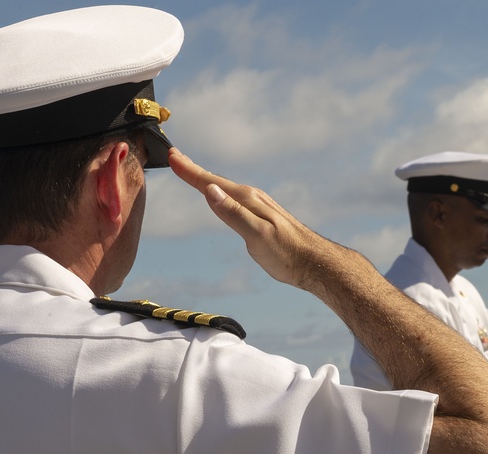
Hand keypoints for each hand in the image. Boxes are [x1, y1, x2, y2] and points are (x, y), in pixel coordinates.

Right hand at [167, 148, 332, 289]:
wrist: (315, 263)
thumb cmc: (287, 254)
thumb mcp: (256, 236)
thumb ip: (233, 213)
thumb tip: (210, 190)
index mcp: (247, 200)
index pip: (212, 182)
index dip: (190, 171)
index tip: (171, 156)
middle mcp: (253, 198)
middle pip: (216, 181)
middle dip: (194, 170)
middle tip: (175, 157)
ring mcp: (258, 206)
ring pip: (226, 188)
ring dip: (207, 180)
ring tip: (193, 174)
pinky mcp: (262, 216)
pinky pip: (235, 198)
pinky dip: (221, 192)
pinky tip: (222, 197)